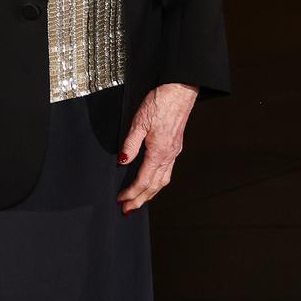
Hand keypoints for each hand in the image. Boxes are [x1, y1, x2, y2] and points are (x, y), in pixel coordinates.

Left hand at [117, 84, 196, 213]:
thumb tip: (123, 162)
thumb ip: (130, 144)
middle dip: (141, 200)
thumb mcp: (139, 121)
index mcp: (159, 151)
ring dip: (150, 194)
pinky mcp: (175, 146)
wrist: (179, 90)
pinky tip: (152, 182)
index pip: (143, 180)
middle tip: (127, 210)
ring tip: (139, 201)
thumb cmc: (160, 102)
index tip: (121, 200)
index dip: (132, 193)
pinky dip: (158, 182)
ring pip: (163, 181)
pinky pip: (167, 171)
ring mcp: (174, 152)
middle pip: (154, 186)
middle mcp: (169, 155)